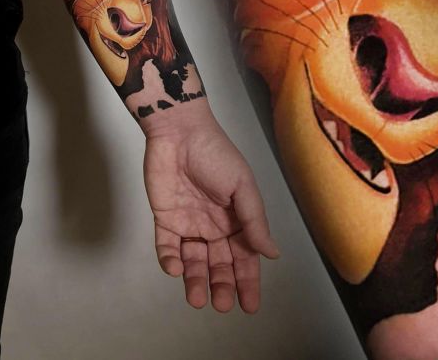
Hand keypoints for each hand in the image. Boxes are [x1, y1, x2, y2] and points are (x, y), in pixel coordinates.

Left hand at [141, 98, 279, 312]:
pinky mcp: (165, 218)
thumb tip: (272, 253)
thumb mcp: (243, 186)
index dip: (248, 281)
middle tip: (223, 306)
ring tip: (197, 299)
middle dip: (222, 286)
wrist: (179, 132)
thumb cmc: (216, 154)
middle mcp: (214, 224)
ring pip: (193, 261)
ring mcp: (189, 222)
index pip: (245, 256)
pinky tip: (175, 269)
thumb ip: (254, 221)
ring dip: (195, 281)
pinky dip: (170, 261)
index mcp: (236, 217)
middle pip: (219, 264)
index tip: (250, 306)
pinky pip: (166, 247)